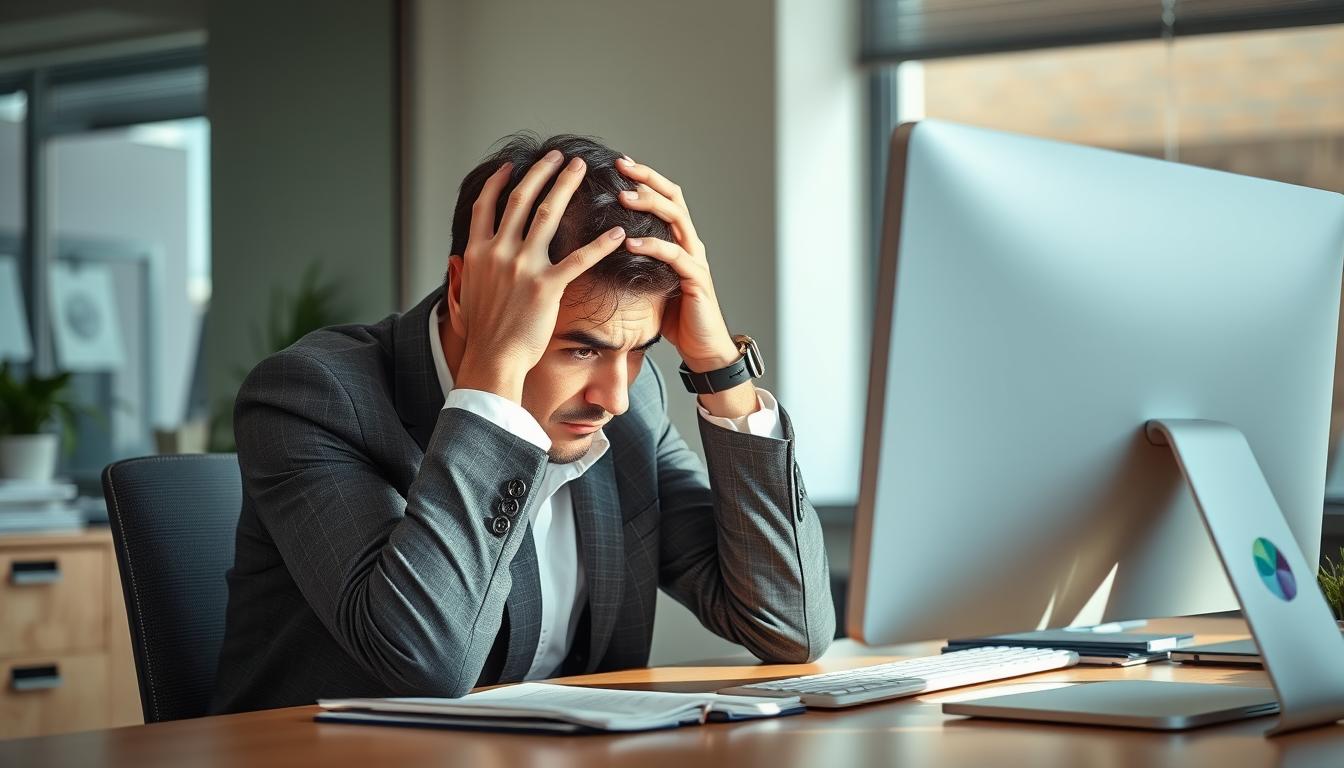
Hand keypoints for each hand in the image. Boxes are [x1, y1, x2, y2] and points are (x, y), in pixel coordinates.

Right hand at [452, 151, 625, 402]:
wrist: (492, 358)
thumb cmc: (483, 332)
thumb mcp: (466, 293)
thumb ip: (467, 270)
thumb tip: (461, 262)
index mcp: (477, 252)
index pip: (486, 205)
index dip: (500, 182)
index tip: (513, 166)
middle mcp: (498, 252)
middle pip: (521, 199)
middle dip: (541, 172)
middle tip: (558, 156)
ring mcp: (522, 266)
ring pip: (548, 214)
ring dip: (566, 186)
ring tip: (581, 169)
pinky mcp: (546, 286)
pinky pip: (579, 259)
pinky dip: (601, 243)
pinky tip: (618, 232)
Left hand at [616, 157, 758, 417]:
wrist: (702, 347)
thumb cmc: (674, 315)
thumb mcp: (649, 280)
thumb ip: (635, 260)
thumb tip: (599, 247)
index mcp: (678, 239)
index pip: (664, 196)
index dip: (645, 178)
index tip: (619, 163)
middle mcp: (690, 243)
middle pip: (673, 197)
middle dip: (647, 179)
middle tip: (621, 166)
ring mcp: (695, 259)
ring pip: (676, 219)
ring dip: (649, 205)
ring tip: (623, 197)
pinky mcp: (696, 279)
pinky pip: (674, 256)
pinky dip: (652, 247)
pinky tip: (630, 243)